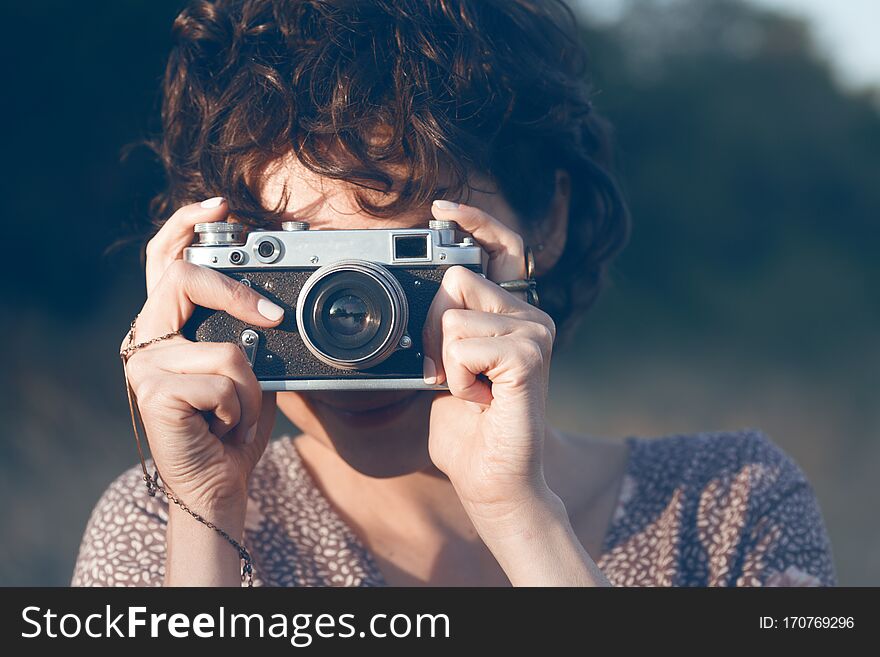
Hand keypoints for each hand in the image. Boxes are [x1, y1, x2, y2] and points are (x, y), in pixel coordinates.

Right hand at [121, 198, 282, 512]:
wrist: (218, 484)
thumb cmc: (232, 426)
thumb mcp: (247, 368)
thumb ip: (245, 331)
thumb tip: (274, 298)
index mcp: (166, 327)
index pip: (162, 260)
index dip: (185, 224)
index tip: (221, 205)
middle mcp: (146, 340)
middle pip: (183, 279)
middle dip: (237, 292)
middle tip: (274, 316)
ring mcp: (144, 366)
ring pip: (223, 346)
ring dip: (249, 387)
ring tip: (237, 414)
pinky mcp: (153, 392)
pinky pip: (224, 380)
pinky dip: (241, 408)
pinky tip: (223, 427)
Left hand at [422, 200, 557, 533]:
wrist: (489, 480)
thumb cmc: (463, 429)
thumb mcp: (441, 367)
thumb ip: (438, 328)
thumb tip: (413, 293)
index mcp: (510, 314)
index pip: (501, 247)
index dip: (474, 222)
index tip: (441, 209)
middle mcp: (529, 316)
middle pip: (458, 278)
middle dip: (433, 328)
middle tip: (451, 373)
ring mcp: (535, 333)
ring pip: (453, 315)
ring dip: (445, 362)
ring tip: (470, 391)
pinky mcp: (530, 355)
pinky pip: (462, 345)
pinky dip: (457, 379)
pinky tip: (479, 400)